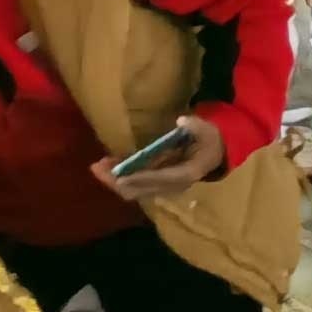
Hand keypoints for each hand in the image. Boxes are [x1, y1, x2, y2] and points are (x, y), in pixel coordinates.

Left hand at [96, 114, 223, 203]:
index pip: (161, 178)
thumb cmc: (209, 141)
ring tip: (98, 166)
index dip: (140, 178)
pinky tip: (108, 165)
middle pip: (141, 190)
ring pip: (134, 190)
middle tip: (97, 167)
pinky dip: (120, 178)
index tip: (120, 177)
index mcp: (186, 174)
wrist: (214, 154)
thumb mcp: (208, 130)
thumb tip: (181, 121)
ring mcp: (163, 187)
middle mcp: (172, 186)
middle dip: (117, 181)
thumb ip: (196, 126)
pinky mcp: (155, 184)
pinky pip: (134, 185)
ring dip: (114, 180)